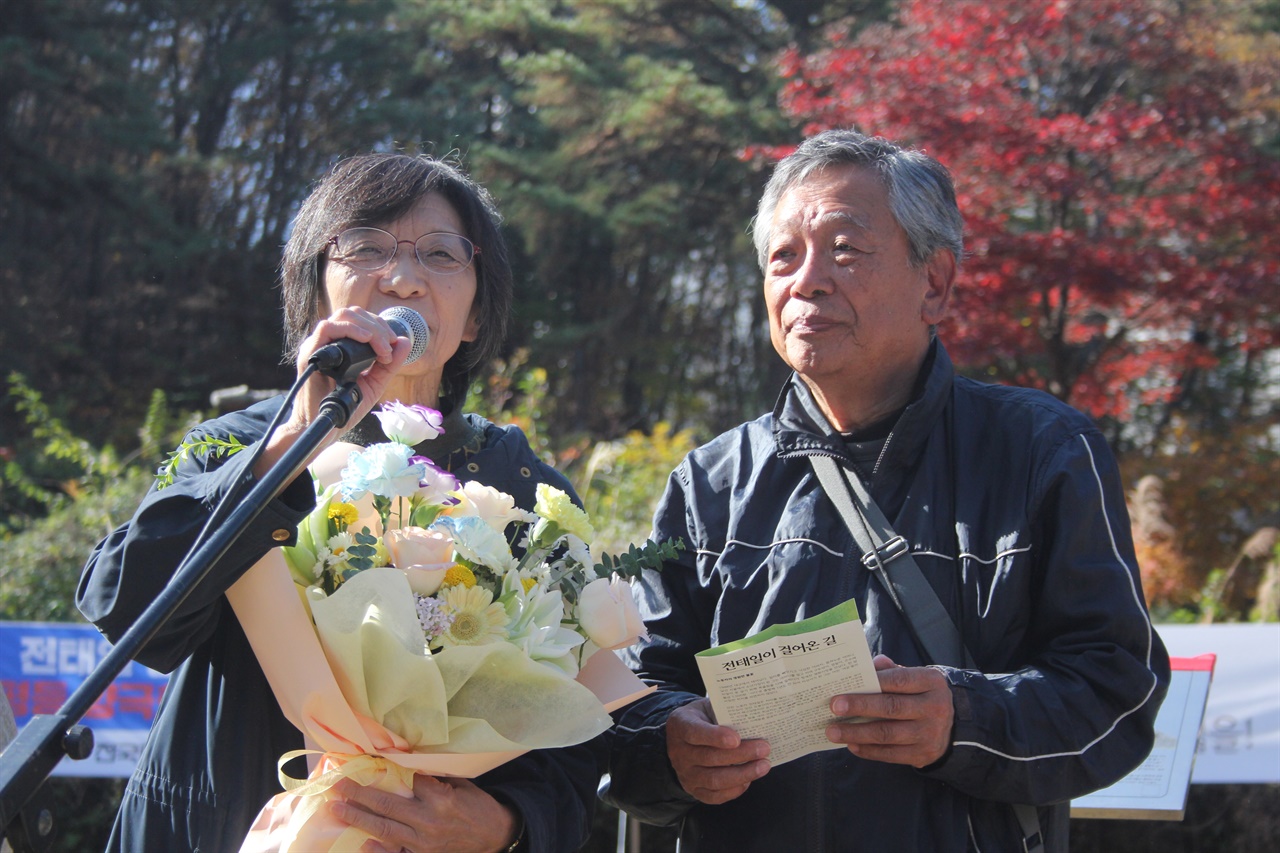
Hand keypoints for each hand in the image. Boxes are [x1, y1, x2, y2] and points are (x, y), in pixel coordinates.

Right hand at [254, 307, 412, 478]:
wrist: (326, 426)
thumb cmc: (345, 406)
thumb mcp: (374, 383)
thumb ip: (389, 364)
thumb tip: (405, 340)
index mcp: (340, 345)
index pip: (360, 319)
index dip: (380, 325)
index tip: (393, 344)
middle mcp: (327, 342)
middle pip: (353, 313)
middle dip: (378, 325)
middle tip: (389, 345)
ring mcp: (317, 346)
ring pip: (342, 316)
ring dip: (368, 327)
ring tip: (381, 347)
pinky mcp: (309, 354)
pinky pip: (326, 329)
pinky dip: (350, 329)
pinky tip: (366, 340)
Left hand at [328, 774, 518, 852]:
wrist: (493, 835)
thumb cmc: (476, 805)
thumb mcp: (459, 783)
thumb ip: (433, 777)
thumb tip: (404, 764)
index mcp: (439, 798)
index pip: (404, 781)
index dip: (381, 771)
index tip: (361, 764)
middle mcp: (429, 820)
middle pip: (386, 805)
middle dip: (358, 795)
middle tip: (337, 786)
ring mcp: (424, 842)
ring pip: (384, 829)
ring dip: (358, 818)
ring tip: (337, 809)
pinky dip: (379, 851)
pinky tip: (362, 844)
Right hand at [666, 697, 770, 804]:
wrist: (683, 739)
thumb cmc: (703, 719)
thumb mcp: (708, 707)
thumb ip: (725, 711)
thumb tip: (754, 718)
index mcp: (680, 725)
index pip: (695, 732)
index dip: (715, 736)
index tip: (736, 738)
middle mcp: (679, 752)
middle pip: (710, 758)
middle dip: (741, 755)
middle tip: (764, 749)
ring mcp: (685, 774)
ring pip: (714, 780)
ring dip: (743, 774)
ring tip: (763, 766)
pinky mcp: (694, 790)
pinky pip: (715, 796)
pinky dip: (735, 790)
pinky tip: (749, 779)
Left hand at [824, 654, 953, 767]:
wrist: (952, 727)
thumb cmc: (922, 696)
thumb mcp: (915, 678)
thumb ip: (892, 671)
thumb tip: (869, 664)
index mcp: (931, 682)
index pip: (899, 679)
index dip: (872, 682)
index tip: (847, 685)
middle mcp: (935, 708)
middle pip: (891, 707)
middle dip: (859, 706)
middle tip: (833, 707)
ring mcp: (930, 734)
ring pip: (888, 734)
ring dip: (857, 733)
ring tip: (833, 732)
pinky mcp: (923, 755)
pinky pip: (891, 754)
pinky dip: (868, 751)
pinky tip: (851, 745)